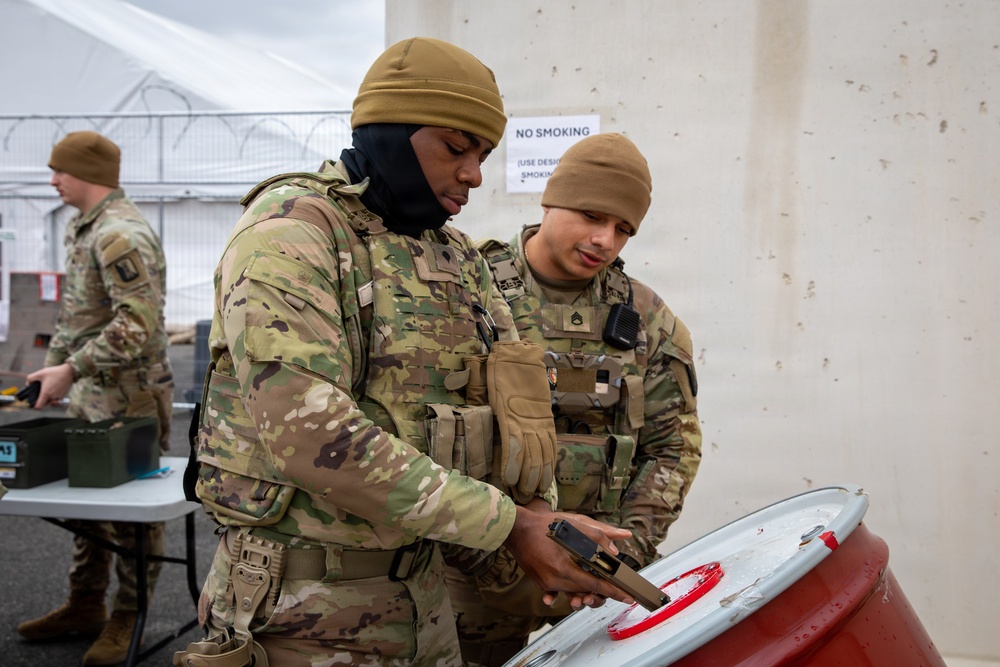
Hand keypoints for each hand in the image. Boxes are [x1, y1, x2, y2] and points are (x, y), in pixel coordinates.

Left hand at [25, 363, 74, 408]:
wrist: (69, 372)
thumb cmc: (55, 372)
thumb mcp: (40, 373)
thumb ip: (30, 378)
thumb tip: (28, 384)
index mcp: (46, 393)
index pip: (39, 406)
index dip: (34, 406)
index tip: (32, 402)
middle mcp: (53, 397)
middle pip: (44, 404)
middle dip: (41, 400)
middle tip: (40, 392)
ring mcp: (59, 397)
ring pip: (51, 401)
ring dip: (48, 398)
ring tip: (48, 388)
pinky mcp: (63, 395)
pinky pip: (56, 399)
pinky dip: (54, 395)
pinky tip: (54, 388)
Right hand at [503, 503, 634, 606]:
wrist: (517, 529)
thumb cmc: (545, 525)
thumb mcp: (575, 525)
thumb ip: (597, 537)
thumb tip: (614, 550)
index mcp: (564, 567)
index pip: (596, 584)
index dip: (614, 591)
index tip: (628, 597)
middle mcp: (554, 579)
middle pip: (585, 591)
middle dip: (601, 592)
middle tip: (615, 589)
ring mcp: (546, 583)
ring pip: (574, 591)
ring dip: (586, 590)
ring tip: (595, 586)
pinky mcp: (540, 583)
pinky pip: (560, 589)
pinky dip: (570, 588)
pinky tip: (575, 590)